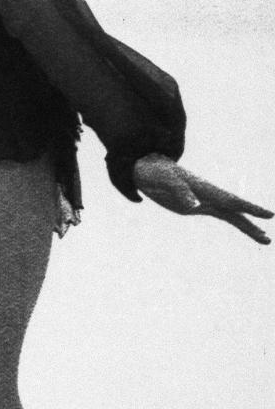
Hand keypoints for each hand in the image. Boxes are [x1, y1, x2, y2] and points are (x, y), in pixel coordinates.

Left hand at [133, 153, 271, 244]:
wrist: (146, 168)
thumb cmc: (157, 173)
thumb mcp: (167, 182)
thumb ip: (180, 192)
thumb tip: (194, 206)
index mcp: (205, 189)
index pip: (232, 201)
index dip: (250, 208)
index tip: (269, 215)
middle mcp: (209, 195)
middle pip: (236, 212)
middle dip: (252, 224)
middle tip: (268, 240)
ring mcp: (205, 201)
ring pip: (232, 215)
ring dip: (248, 226)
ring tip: (266, 239)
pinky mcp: (198, 206)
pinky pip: (222, 214)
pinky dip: (235, 221)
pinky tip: (246, 228)